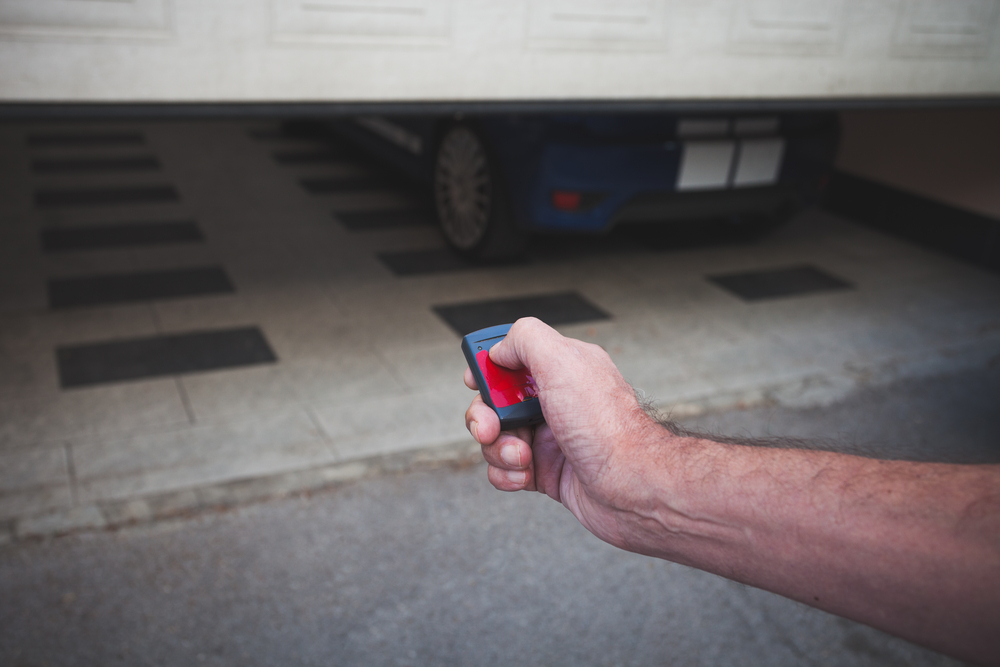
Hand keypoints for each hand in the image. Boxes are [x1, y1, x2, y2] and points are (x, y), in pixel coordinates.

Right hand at [464, 318, 658, 550]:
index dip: (489, 364)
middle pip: (497, 400)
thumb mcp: (563, 363)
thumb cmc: (606, 428)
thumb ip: (526, 340)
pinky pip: (506, 469)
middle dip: (485, 415)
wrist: (631, 488)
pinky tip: (524, 476)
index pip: (515, 355)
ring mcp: (551, 437)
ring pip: (497, 437)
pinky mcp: (547, 472)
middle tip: (490, 428)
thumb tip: (499, 348)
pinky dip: (506, 473)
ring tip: (522, 458)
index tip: (475, 378)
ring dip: (498, 448)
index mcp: (564, 368)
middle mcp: (557, 400)